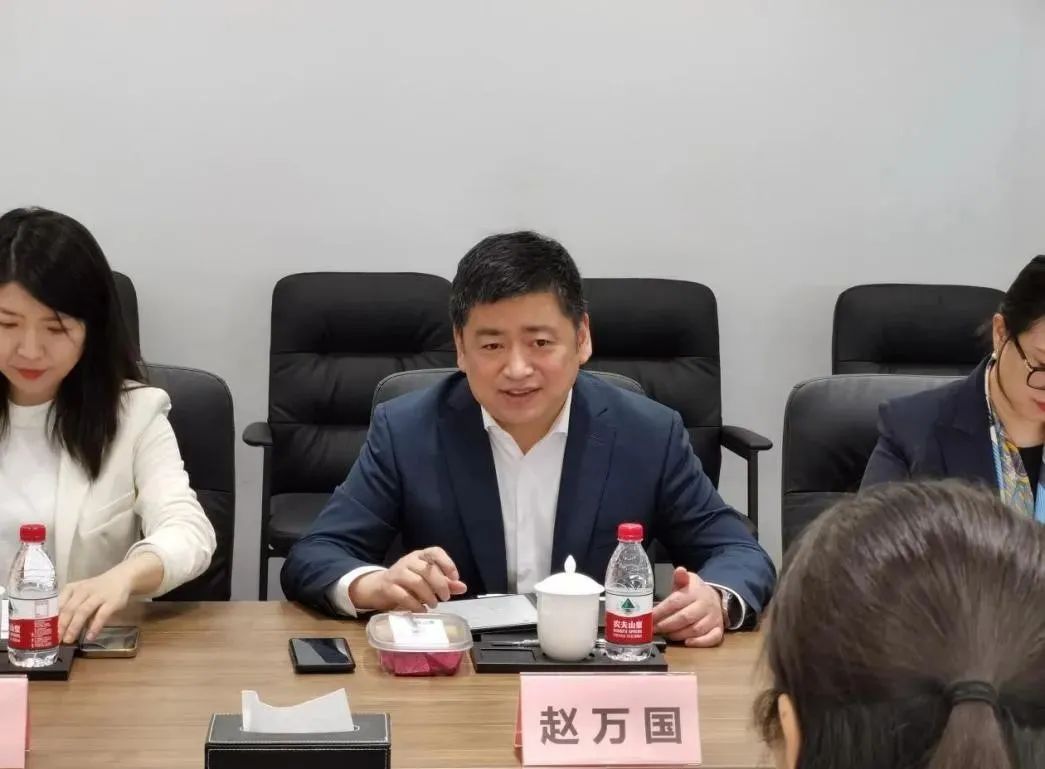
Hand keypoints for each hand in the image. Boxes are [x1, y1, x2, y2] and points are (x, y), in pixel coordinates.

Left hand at [58, 566, 134, 643]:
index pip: (59, 603)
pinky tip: (90, 637)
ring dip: (74, 626)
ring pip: (83, 611)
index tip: (47, 631)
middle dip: (62, 625)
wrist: (122, 578)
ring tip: (69, 640)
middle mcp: (84, 591)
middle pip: (70, 608)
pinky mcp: (112, 602)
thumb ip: (72, 606)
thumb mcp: (81, 592)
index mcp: (73, 588)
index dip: (53, 618)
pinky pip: (101, 615)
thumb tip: (61, 627)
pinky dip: (95, 627)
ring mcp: (98, 596)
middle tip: (57, 639)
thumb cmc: (97, 589)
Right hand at [349, 547, 467, 611]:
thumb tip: (462, 587)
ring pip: (416, 582)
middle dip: (440, 585)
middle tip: (446, 597)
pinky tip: (421, 610)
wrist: (378, 587)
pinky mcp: (388, 587)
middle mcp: (408, 561)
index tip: (454, 577)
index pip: (435, 552)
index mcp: (420, 556)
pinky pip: (403, 595)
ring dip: (429, 596)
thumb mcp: (427, 581)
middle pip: (428, 569)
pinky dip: (415, 605)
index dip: (447, 563)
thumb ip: (445, 583)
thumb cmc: (407, 582)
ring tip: (434, 605)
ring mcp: (397, 573)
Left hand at [651, 567, 724, 647]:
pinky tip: (687, 643)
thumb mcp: (687, 581)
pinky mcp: (718, 630)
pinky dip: (700, 642)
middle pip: (684, 618)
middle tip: (654, 629)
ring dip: (678, 634)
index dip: (661, 611)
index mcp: (695, 592)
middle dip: (666, 625)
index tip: (649, 617)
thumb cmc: (694, 592)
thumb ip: (680, 578)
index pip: (675, 602)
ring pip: (695, 630)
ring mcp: (713, 618)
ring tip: (665, 635)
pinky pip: (712, 638)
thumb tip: (680, 570)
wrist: (715, 598)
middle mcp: (705, 605)